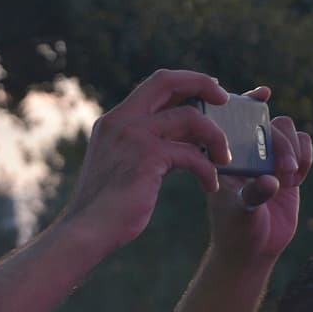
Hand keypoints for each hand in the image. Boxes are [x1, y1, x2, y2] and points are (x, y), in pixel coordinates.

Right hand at [61, 69, 230, 246]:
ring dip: (216, 138)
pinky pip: (193, 154)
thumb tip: (185, 142)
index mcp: (114, 120)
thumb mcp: (121, 165)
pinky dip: (207, 170)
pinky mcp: (148, 158)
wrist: (87, 230)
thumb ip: (145, 146)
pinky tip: (210, 186)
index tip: (209, 91)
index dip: (186, 81)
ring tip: (224, 160)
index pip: (155, 84)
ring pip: (191, 118)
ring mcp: (134, 136)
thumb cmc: (106, 207)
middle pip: (169, 82)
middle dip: (203, 84)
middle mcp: (122, 121)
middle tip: (225, 102)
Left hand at [206, 86, 312, 265]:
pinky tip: (296, 180)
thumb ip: (254, 195)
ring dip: (294, 149)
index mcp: (226, 157)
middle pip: (270, 124)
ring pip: (289, 133)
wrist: (251, 251)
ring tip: (289, 177)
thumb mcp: (241, 213)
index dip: (247, 103)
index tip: (263, 94)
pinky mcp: (287, 170)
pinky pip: (303, 149)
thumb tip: (271, 182)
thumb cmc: (236, 232)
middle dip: (281, 141)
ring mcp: (268, 160)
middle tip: (283, 169)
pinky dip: (306, 158)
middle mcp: (247, 154)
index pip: (234, 121)